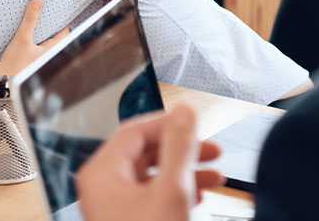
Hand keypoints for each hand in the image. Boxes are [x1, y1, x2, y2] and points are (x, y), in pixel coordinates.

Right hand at [0, 0, 69, 75]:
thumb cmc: (14, 65)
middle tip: (47, 16)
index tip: (61, 14)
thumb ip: (30, 20)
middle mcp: (45, 57)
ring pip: (43, 44)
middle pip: (54, 39)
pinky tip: (24, 37)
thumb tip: (37, 2)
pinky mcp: (26, 63)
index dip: (64, 23)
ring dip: (40, 35)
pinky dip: (32, 41)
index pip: (64, 34)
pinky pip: (33, 49)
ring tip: (35, 24)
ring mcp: (36, 61)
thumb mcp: (22, 38)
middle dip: (51, 28)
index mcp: (50, 51)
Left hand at [76, 104, 223, 220]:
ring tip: (215, 171)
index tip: (194, 122)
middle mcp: (104, 186)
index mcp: (102, 172)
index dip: (168, 122)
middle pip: (145, 151)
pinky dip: (178, 190)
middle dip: (182, 149)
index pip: (135, 129)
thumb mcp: (170, 193)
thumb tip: (184, 112)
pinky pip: (153, 194)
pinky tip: (201, 194)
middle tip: (210, 148)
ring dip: (185, 170)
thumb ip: (179, 148)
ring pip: (152, 173)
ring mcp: (115, 206)